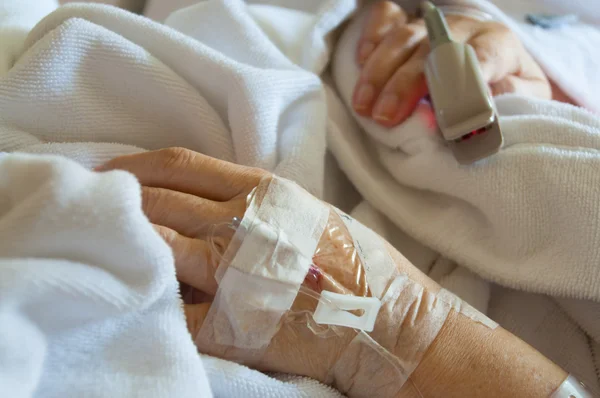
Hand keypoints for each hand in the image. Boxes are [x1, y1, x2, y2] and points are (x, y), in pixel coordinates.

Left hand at [97, 148, 361, 382]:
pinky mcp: (229, 325)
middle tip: (91, 202)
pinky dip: (149, 300)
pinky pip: (172, 310)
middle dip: (118, 199)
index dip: (135, 164)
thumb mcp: (310, 211)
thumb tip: (208, 198)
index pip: (179, 165)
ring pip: (155, 249)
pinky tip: (135, 294)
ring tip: (101, 241)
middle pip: (157, 202)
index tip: (110, 169)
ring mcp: (232, 275)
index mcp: (262, 193)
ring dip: (123, 244)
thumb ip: (257, 200)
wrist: (388, 323)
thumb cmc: (358, 264)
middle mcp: (241, 226)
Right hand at [353, 1, 550, 126]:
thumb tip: (479, 107)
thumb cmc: (505, 90)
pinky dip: (371, 36)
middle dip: (404, 85)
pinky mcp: (411, 22)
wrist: (496, 68)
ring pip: (403, 38)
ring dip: (378, 73)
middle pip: (430, 50)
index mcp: (498, 45)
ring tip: (363, 106)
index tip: (442, 114)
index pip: (481, 58)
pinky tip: (360, 62)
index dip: (459, 85)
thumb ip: (509, 101)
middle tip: (385, 117)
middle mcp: (464, 29)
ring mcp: (433, 24)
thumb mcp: (524, 99)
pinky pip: (386, 16)